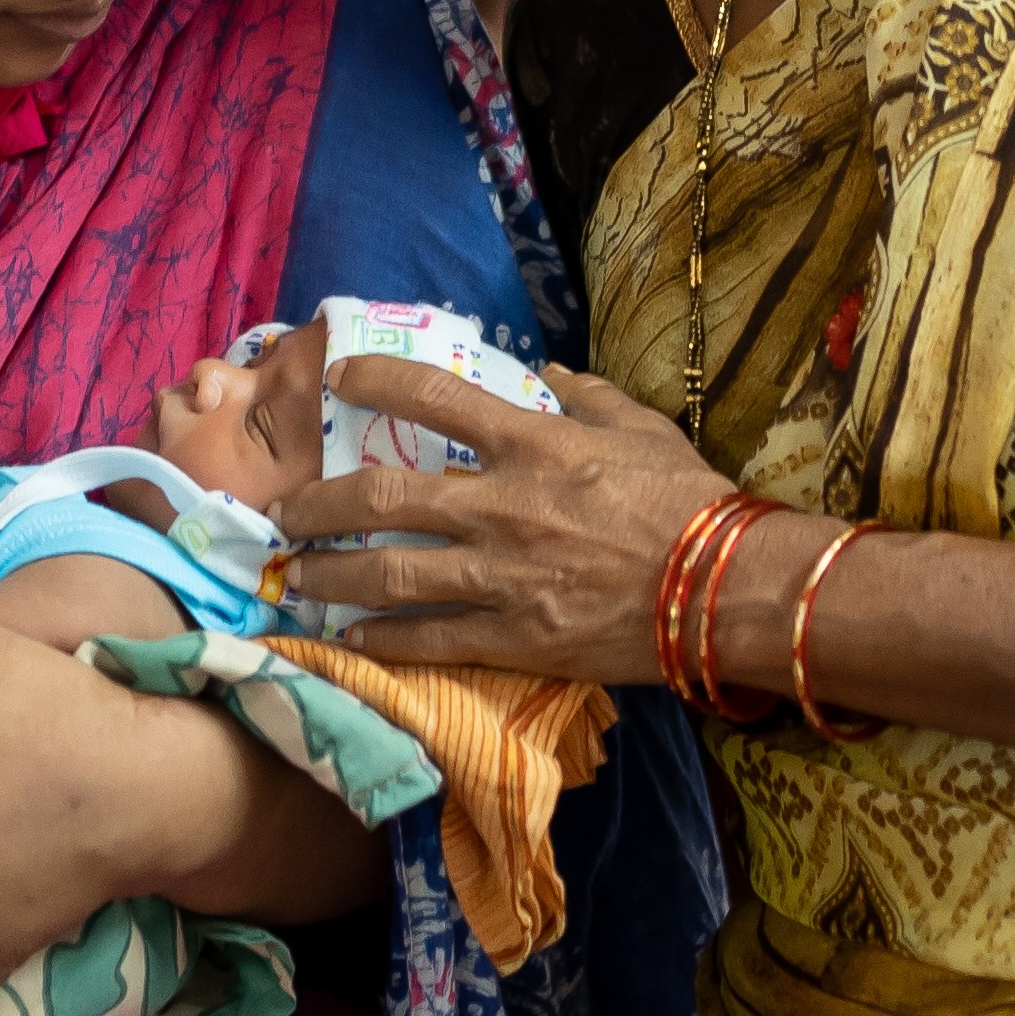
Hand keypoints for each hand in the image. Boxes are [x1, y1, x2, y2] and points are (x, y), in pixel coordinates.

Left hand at [268, 358, 735, 682]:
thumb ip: (588, 397)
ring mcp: (502, 577)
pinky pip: (430, 641)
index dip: (375, 380)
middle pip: (382, 497)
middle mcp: (501, 506)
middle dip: (321, 503)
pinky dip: (381, 641)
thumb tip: (549, 373)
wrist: (728, 589)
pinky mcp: (516, 639)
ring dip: (331, 575)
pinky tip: (348, 639)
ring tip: (295, 576)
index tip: (338, 376)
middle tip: (286, 509)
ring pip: (389, 575)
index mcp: (532, 444)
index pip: (432, 398)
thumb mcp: (643, 428)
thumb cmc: (691, 501)